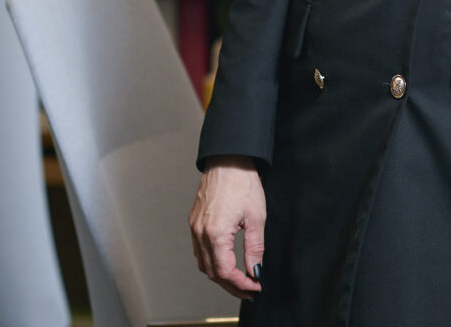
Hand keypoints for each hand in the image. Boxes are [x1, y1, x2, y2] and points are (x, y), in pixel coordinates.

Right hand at [189, 156, 265, 299]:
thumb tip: (255, 271)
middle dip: (231, 285)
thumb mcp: (257, 217)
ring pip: (203, 263)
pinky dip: (212, 262)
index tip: (255, 287)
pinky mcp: (194, 222)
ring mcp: (194, 228)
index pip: (225, 272)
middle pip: (212, 272)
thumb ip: (255, 248)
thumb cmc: (243, 183)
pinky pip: (199, 250)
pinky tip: (225, 262)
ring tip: (240, 280)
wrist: (228, 160)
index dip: (240, 284)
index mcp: (215, 233)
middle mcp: (200, 233)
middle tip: (249, 290)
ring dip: (220, 276)